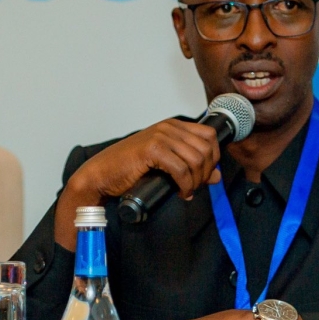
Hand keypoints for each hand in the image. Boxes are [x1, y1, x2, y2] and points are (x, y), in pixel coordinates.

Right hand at [54, 119, 221, 248]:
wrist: (101, 174)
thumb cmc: (129, 170)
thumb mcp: (166, 166)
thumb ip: (191, 168)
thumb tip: (217, 176)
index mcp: (172, 126)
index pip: (209, 136)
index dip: (213, 158)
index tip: (204, 176)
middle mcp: (168, 127)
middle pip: (206, 148)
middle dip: (205, 172)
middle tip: (194, 187)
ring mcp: (159, 136)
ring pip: (196, 159)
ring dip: (195, 181)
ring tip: (186, 191)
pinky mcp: (151, 149)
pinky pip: (181, 169)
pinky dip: (185, 185)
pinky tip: (180, 192)